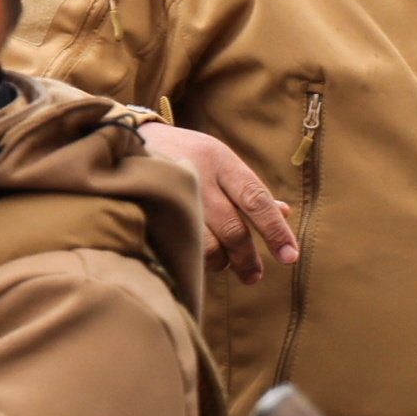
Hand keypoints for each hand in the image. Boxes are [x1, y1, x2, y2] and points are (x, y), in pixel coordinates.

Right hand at [144, 122, 298, 281]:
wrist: (126, 138)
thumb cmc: (186, 155)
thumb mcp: (220, 162)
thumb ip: (248, 190)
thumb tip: (284, 214)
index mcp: (222, 161)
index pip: (257, 200)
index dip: (276, 230)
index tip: (290, 256)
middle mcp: (199, 175)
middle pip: (232, 227)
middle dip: (247, 257)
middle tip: (255, 276)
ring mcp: (172, 193)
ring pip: (204, 241)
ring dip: (219, 261)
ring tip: (225, 266)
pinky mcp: (150, 207)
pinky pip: (177, 243)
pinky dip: (192, 257)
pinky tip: (197, 259)